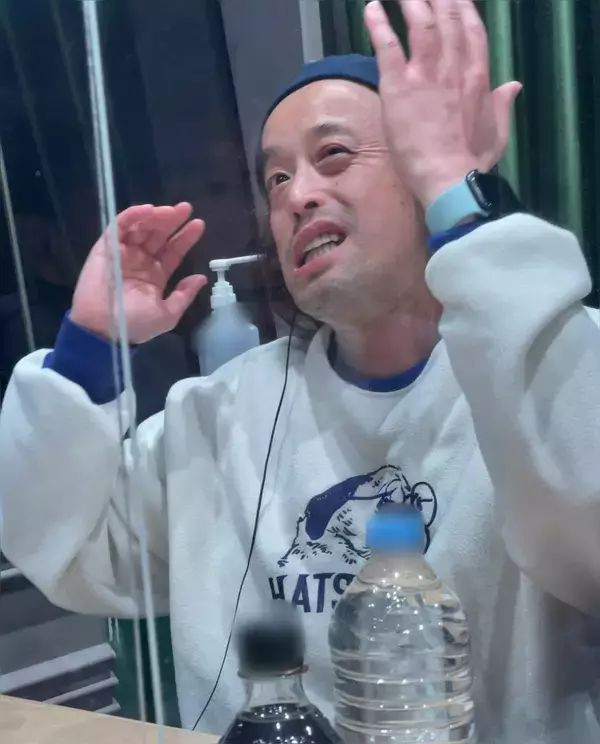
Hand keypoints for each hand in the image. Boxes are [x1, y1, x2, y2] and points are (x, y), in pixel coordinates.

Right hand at [71, 203, 206, 343]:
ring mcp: (123, 253)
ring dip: (156, 217)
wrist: (104, 331)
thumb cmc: (135, 325)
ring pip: (141, 227)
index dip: (185, 238)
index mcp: (155, 275)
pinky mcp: (106, 248)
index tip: (199, 224)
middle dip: (173, 221)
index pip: (173, 252)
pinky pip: (119, 227)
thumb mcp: (167, 314)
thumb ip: (184, 295)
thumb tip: (201, 278)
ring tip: (171, 211)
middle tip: (186, 208)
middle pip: (159, 235)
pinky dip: (133, 216)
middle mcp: (141, 261)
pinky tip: (148, 211)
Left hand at [364, 0, 521, 207]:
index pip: (472, 31)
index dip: (463, 10)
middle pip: (447, 19)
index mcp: (478, 77)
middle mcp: (454, 67)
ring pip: (421, 24)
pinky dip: (379, 25)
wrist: (448, 177)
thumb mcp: (496, 133)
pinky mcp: (399, 85)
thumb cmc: (471, 162)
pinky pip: (388, 46)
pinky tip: (371, 8)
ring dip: (411, 2)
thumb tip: (514, 85)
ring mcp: (426, 74)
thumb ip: (502, 105)